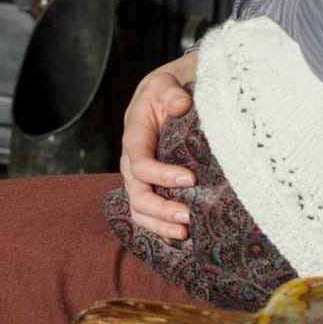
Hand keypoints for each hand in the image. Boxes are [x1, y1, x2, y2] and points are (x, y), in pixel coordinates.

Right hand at [119, 50, 197, 240]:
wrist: (163, 97)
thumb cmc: (165, 91)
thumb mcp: (166, 84)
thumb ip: (171, 92)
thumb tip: (181, 105)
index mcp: (134, 137)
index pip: (139, 164)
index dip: (161, 175)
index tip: (190, 179)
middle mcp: (132, 162)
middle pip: (137, 194)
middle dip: (160, 209)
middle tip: (188, 217)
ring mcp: (139, 178)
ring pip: (139, 210)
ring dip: (159, 224)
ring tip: (185, 233)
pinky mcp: (150, 186)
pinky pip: (147, 214)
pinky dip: (159, 229)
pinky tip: (179, 239)